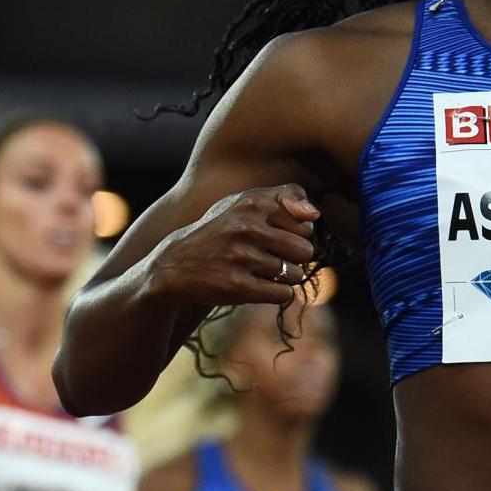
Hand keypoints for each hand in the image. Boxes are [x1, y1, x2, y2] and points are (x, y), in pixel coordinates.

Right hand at [151, 184, 319, 307]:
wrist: (176, 263)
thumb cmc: (222, 230)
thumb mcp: (246, 201)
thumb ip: (286, 196)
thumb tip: (314, 214)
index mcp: (253, 203)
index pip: (306, 225)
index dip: (295, 235)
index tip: (275, 236)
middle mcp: (247, 228)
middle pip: (305, 251)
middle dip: (293, 258)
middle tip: (270, 257)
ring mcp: (241, 258)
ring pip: (295, 274)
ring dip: (283, 277)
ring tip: (260, 271)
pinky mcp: (237, 286)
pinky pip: (283, 294)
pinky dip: (276, 293)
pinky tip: (258, 285)